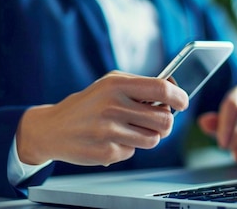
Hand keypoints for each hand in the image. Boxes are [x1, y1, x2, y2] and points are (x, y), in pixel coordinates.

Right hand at [16, 71, 188, 165]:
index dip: (179, 97)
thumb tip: (174, 91)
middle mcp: (113, 107)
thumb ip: (141, 86)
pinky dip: (129, 146)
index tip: (183, 102)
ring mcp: (109, 131)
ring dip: (148, 135)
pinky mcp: (107, 152)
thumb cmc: (89, 104)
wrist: (54, 128)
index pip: (162, 89)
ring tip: (131, 128)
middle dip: (165, 122)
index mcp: (116, 85)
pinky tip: (113, 138)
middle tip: (156, 119)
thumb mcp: (111, 84)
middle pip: (164, 120)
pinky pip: (134, 151)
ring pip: (154, 139)